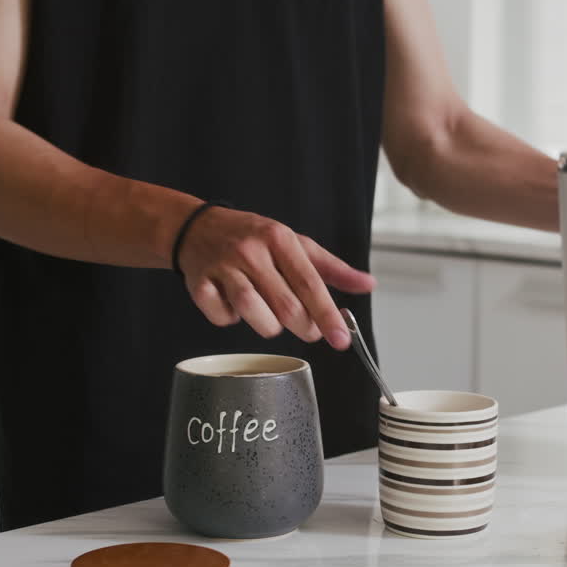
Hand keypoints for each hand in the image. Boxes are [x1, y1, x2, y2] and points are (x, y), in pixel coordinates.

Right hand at [177, 205, 374, 349]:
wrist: (198, 228)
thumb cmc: (254, 239)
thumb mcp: (296, 245)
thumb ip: (333, 268)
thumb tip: (368, 284)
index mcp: (279, 239)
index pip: (310, 283)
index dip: (327, 315)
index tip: (341, 339)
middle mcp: (251, 251)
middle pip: (285, 305)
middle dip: (302, 326)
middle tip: (307, 328)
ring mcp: (223, 266)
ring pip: (253, 312)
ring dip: (267, 325)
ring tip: (269, 315)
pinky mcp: (198, 283)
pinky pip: (221, 317)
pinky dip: (231, 319)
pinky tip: (234, 307)